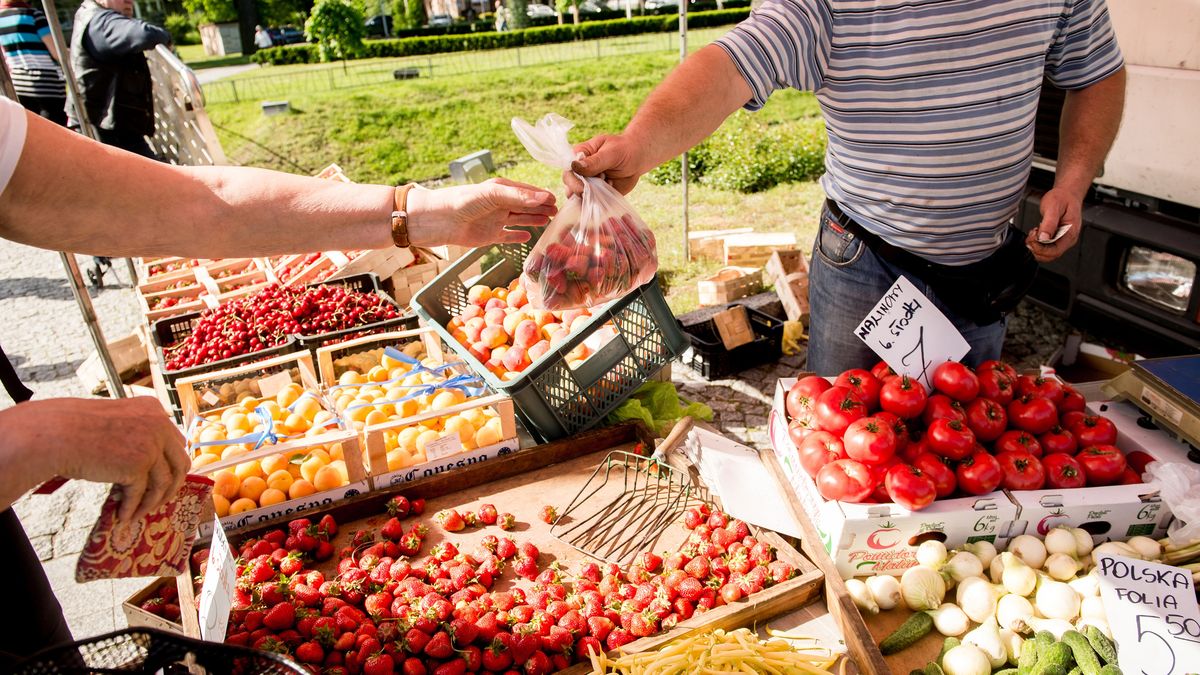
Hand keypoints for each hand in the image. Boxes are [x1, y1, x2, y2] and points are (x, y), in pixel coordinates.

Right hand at [11, 397, 187, 521]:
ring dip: (151, 502)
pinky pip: (140, 493)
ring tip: (139, 513)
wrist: (56, 433)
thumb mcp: (118, 421)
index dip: (173, 464)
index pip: (177, 443)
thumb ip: (139, 434)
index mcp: (154, 410)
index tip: (166, 480)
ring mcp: (151, 445)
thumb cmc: (79, 428)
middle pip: (180, 463)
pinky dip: (133, 507)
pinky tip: (124, 516)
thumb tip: (153, 465)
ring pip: (163, 483)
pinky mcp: (138, 466)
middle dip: (171, 486)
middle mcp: (159, 425)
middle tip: (159, 501)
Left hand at [406, 178, 556, 247]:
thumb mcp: (494, 195)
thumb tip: (545, 197)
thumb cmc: (463, 201)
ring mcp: (495, 220)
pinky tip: (528, 236)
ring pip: (520, 220)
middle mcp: (500, 204)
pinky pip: (508, 236)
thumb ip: (519, 197)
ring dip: (534, 220)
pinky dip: (518, 236)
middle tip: (559, 212)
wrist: (439, 220)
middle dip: (541, 208)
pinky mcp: (489, 236)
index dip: (542, 196)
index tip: (559, 200)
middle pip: (526, 206)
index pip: (527, 192)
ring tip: (549, 221)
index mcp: (501, 189)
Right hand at [563, 133, 644, 197]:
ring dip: (589, 198)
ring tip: (604, 191)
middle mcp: (580, 171)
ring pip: (578, 196)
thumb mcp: (611, 152)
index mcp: (579, 156)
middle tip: (593, 192)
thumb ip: (595, 161)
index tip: (582, 187)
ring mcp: (587, 184)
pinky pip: (591, 203)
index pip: (568, 169)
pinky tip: (608, 197)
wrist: (637, 160)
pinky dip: (597, 205)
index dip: (572, 180)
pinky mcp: (596, 194)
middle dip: (579, 191)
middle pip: (570, 184)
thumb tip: (575, 166)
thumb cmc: (623, 150)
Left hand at [1025, 187, 1082, 262]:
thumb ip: (1049, 223)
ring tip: (1033, 233)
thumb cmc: (1062, 198)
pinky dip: (1037, 243)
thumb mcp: (1053, 207)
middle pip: (1051, 255)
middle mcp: (1068, 239)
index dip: (1041, 249)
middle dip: (1037, 249)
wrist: (1066, 194)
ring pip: (1047, 253)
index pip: (1056, 251)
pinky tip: (1036, 233)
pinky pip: (1046, 247)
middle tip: (1031, 236)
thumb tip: (1043, 237)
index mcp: (1070, 233)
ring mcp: (1062, 239)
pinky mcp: (1057, 238)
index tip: (1032, 239)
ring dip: (1036, 247)